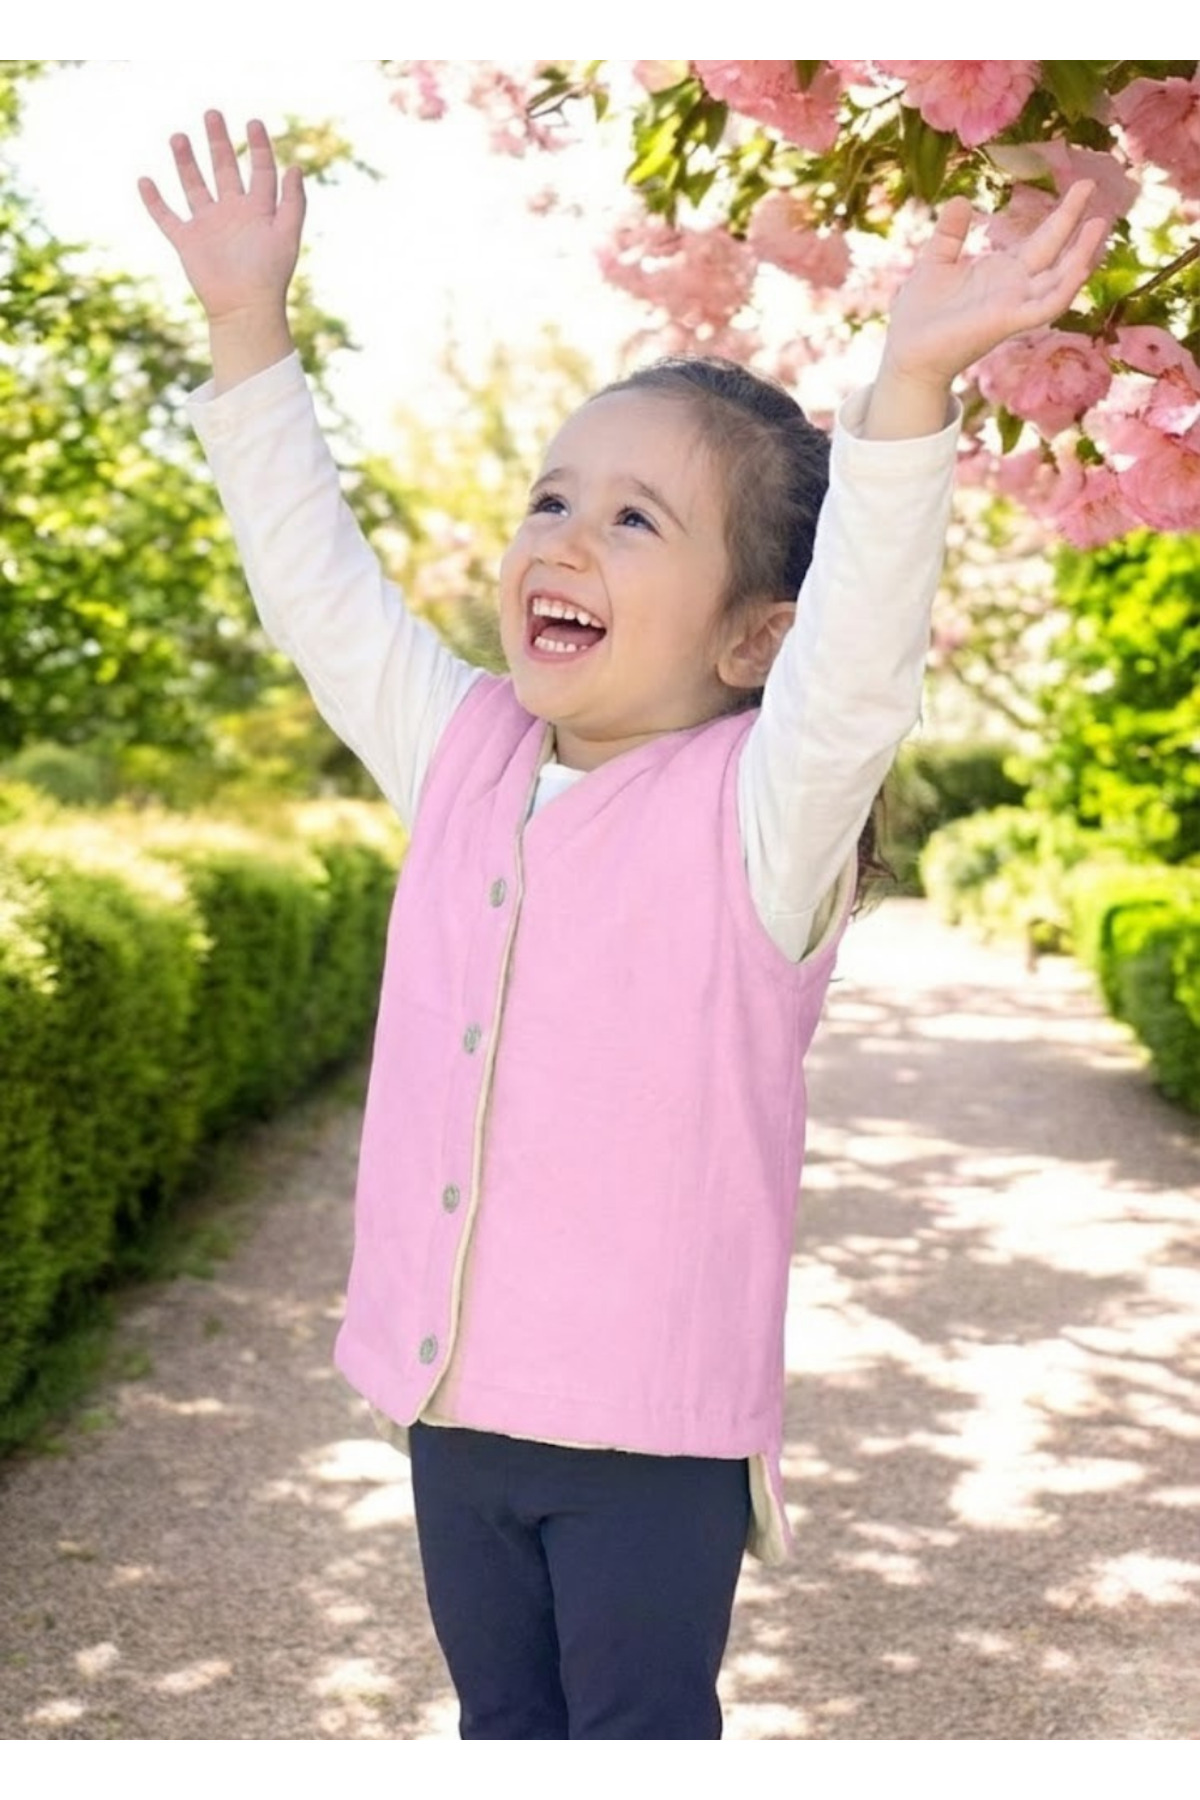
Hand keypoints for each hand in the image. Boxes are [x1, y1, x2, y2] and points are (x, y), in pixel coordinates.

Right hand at [139, 111, 304, 323]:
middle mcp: (232, 213)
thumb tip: (296, 167)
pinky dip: (154, 201)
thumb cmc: (270, 275)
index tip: (253, 122)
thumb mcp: (286, 234)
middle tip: (212, 114)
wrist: (245, 308)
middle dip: (218, 142)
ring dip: (185, 161)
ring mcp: (208, 226)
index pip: (260, 171)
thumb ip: (293, 202)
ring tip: (178, 136)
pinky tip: (145, 180)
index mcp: (258, 210)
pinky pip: (166, 217)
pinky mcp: (187, 241)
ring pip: (194, 186)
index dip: (259, 147)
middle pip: (224, 169)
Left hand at [882, 179, 1109, 392]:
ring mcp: (1014, 306)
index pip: (1042, 240)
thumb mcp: (935, 263)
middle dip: (1074, 222)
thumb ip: (950, 233)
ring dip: (1080, 255)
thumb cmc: (920, 315)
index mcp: (1002, 273)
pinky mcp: (1006, 322)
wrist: (905, 353)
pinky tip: (1080, 268)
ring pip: (1058, 280)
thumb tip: (962, 199)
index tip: (1083, 185)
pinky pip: (1044, 307)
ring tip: (1098, 225)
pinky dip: (1064, 289)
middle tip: (1092, 185)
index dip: (1063, 215)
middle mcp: (1015, 289)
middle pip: (1055, 252)